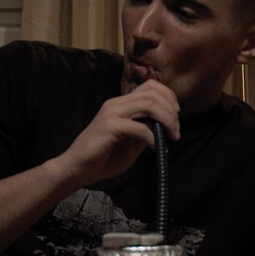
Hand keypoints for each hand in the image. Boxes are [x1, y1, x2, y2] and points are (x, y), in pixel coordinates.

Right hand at [56, 80, 179, 186]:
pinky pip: (139, 127)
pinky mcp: (109, 126)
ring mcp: (111, 113)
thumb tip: (164, 124)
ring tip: (171, 136)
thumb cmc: (103, 157)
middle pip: (153, 93)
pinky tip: (156, 148)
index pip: (150, 86)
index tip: (176, 116)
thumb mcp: (132, 142)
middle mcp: (116, 103)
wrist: (77, 169)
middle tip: (176, 131)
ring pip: (148, 104)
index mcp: (121, 103)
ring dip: (166, 120)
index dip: (169, 97)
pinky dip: (153, 137)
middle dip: (171, 111)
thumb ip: (146, 130)